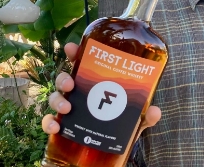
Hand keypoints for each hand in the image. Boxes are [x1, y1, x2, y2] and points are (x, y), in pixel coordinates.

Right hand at [41, 42, 161, 135]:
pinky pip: (48, 122)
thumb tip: (155, 111)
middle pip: (65, 79)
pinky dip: (48, 123)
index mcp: (95, 87)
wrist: (106, 158)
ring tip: (67, 108)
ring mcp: (68, 112)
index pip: (83, 65)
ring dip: (57, 99)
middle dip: (64, 78)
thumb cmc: (118, 131)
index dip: (75, 54)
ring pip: (55, 98)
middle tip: (71, 84)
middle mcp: (79, 96)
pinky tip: (55, 127)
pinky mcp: (61, 129)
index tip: (72, 48)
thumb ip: (144, 117)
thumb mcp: (134, 123)